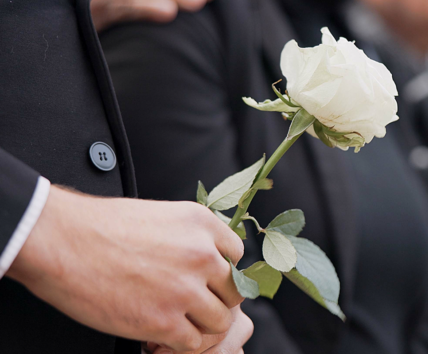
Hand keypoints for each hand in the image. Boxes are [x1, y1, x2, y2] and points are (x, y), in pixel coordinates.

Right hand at [6, 186, 244, 351]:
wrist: (62, 241)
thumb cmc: (100, 226)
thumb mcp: (161, 215)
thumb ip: (190, 236)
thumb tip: (207, 256)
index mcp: (202, 224)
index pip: (237, 255)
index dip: (220, 271)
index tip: (204, 280)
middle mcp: (202, 255)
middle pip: (235, 292)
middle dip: (215, 301)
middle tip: (193, 306)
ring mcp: (185, 290)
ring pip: (221, 321)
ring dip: (201, 325)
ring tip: (177, 323)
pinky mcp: (164, 322)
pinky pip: (194, 343)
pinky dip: (179, 344)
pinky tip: (160, 336)